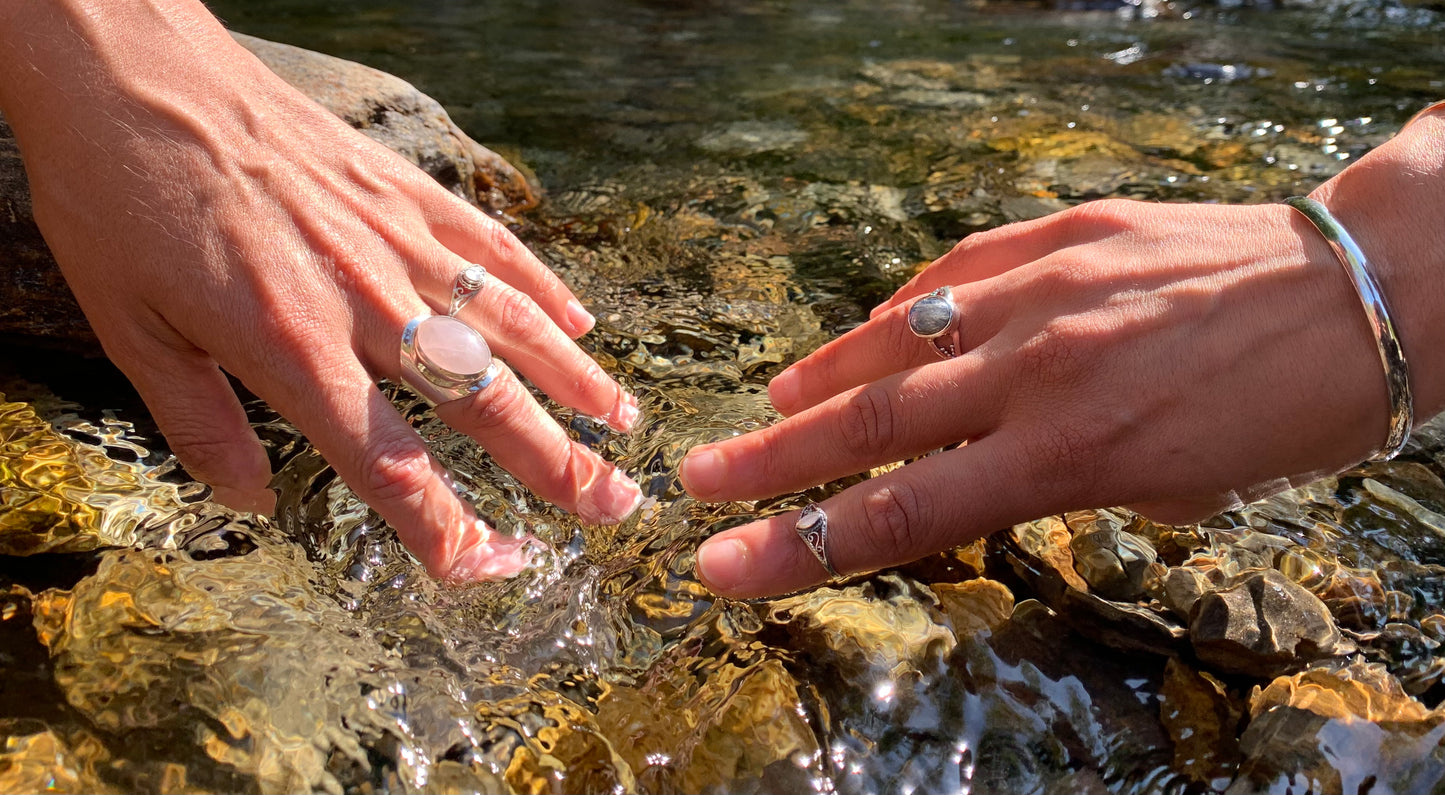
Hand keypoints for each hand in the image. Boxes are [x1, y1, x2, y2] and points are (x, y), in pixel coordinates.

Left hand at [0, 1, 642, 579]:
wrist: (136, 73)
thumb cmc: (120, 199)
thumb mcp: (131, 328)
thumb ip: (198, 425)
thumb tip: (246, 501)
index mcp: (295, 351)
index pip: (392, 467)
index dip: (446, 530)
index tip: (487, 567)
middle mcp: (366, 304)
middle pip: (483, 401)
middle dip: (556, 463)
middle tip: (614, 502)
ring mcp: (396, 241)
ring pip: (508, 325)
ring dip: (574, 380)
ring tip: (621, 422)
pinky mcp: (405, 190)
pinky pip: (491, 248)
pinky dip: (542, 288)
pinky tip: (579, 321)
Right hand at [679, 197, 1415, 597]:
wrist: (1364, 293)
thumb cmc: (1284, 413)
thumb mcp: (1178, 488)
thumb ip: (1071, 479)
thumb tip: (1007, 461)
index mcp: (1071, 455)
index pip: (899, 510)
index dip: (797, 545)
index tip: (719, 564)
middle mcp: (1038, 373)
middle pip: (870, 426)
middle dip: (770, 463)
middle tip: (699, 481)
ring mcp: (1043, 292)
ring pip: (895, 340)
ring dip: (820, 382)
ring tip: (768, 408)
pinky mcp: (1061, 234)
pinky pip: (952, 277)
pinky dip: (898, 313)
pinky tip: (868, 333)